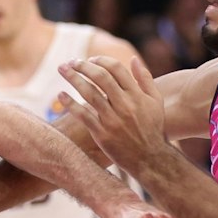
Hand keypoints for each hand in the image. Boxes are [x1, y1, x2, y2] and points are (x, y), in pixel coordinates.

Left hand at [57, 55, 170, 172]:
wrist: (150, 158)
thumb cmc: (153, 128)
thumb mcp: (155, 101)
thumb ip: (145, 79)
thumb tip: (132, 59)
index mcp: (137, 95)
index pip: (116, 68)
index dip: (101, 60)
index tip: (91, 59)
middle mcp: (124, 105)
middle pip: (100, 78)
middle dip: (83, 66)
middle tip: (71, 62)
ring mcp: (112, 120)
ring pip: (89, 93)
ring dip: (73, 78)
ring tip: (61, 69)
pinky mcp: (102, 134)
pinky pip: (83, 115)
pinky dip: (70, 104)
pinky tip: (61, 94)